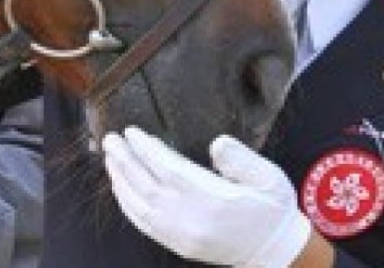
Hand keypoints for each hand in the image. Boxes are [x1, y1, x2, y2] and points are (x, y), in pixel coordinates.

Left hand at [103, 127, 311, 267]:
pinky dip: (127, 204)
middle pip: (146, 186)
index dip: (146, 149)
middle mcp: (190, 219)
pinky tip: (120, 188)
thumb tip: (217, 143)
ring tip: (110, 158)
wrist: (274, 252)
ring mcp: (181, 235)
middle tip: (109, 139)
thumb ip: (242, 159)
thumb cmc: (272, 209)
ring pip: (139, 205)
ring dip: (121, 180)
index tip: (131, 132)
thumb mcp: (269, 178)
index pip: (168, 169)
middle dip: (124, 161)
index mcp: (212, 199)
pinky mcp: (178, 244)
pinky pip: (143, 223)